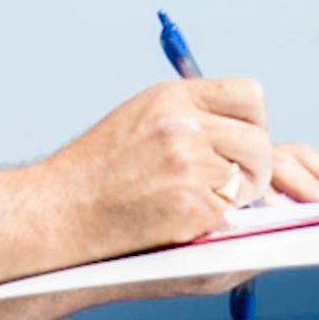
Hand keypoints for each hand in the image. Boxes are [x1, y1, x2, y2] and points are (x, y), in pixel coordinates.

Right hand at [44, 78, 273, 253]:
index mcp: (171, 98)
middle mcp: (182, 125)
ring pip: (252, 181)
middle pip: (258, 142)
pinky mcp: (193, 206)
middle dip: (250, 168)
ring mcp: (188, 166)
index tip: (237, 142)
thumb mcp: (140, 120)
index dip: (250, 123)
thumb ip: (193, 118)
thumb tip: (249, 134)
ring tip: (195, 202)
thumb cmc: (96, 173)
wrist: (60, 210)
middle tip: (221, 185)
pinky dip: (217, 223)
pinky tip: (181, 220)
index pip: (248, 96)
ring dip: (237, 199)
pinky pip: (234, 215)